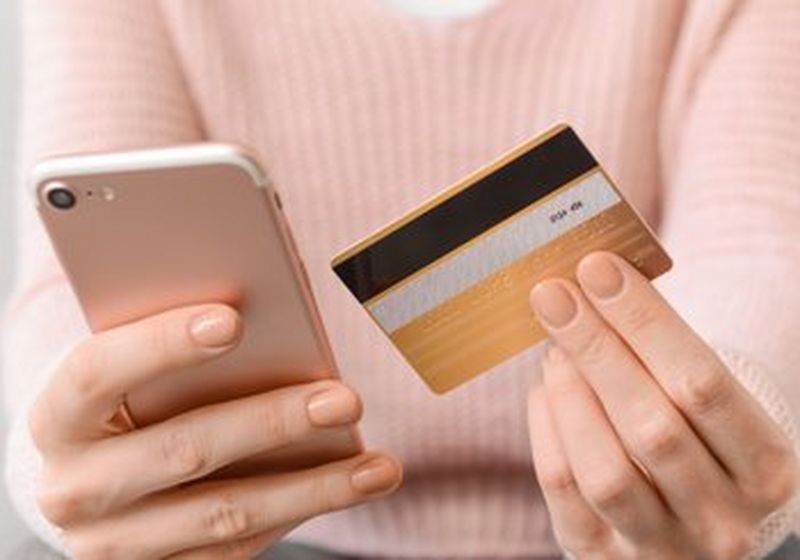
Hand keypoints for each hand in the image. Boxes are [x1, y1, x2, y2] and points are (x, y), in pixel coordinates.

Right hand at [29, 303, 401, 558]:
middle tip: (345, 399)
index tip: (233, 319)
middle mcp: (76, 488)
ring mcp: (116, 542)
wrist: (83, 483)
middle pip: (183, 450)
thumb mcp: (123, 371)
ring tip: (378, 466)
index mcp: (57, 418)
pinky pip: (236, 549)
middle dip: (272, 423)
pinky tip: (345, 487)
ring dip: (312, 487)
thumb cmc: (118, 405)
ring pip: (225, 516)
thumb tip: (255, 303)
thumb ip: (169, 345)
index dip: (162, 344)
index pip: (98, 372)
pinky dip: (297, 513)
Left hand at [527, 252, 797, 558]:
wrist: (690, 520)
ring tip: (553, 347)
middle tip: (555, 294)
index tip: (597, 268)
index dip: (645, 322)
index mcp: (766, 469)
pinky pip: (564, 493)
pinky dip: (547, 432)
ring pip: (605, 470)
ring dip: (569, 395)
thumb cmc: (696, 438)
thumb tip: (589, 284)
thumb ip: (662, 354)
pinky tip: (544, 390)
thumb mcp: (704, 402)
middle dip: (596, 348)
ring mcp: (664, 549)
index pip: (703, 384)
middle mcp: (723, 519)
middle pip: (652, 426)